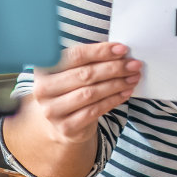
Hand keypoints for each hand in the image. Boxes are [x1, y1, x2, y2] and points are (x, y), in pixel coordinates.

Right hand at [26, 41, 141, 145]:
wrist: (61, 122)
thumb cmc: (71, 89)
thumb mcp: (73, 71)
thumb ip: (90, 60)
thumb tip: (120, 52)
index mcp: (44, 68)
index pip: (76, 56)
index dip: (101, 51)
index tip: (123, 49)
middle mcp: (43, 89)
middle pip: (85, 75)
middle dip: (114, 68)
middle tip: (134, 65)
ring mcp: (52, 111)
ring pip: (91, 93)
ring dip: (116, 84)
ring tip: (133, 78)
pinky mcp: (65, 127)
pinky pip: (94, 111)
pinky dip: (113, 100)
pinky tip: (125, 93)